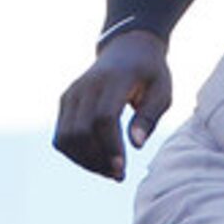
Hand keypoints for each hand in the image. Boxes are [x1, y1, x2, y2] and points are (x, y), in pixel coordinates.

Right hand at [53, 29, 172, 180]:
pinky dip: (75, 154)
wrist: (127, 48)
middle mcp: (86, 86)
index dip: (110, 146)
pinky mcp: (65, 101)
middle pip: (80, 131)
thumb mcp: (162, 91)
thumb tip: (136, 145)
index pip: (104, 118)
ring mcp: (71, 94)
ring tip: (110, 171)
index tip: (122, 169)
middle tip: (119, 175)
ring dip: (85, 161)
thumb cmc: (150, 73)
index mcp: (113, 80)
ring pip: (66, 137)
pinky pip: (61, 136)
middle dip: (97, 159)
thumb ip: (149, 117)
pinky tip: (97, 161)